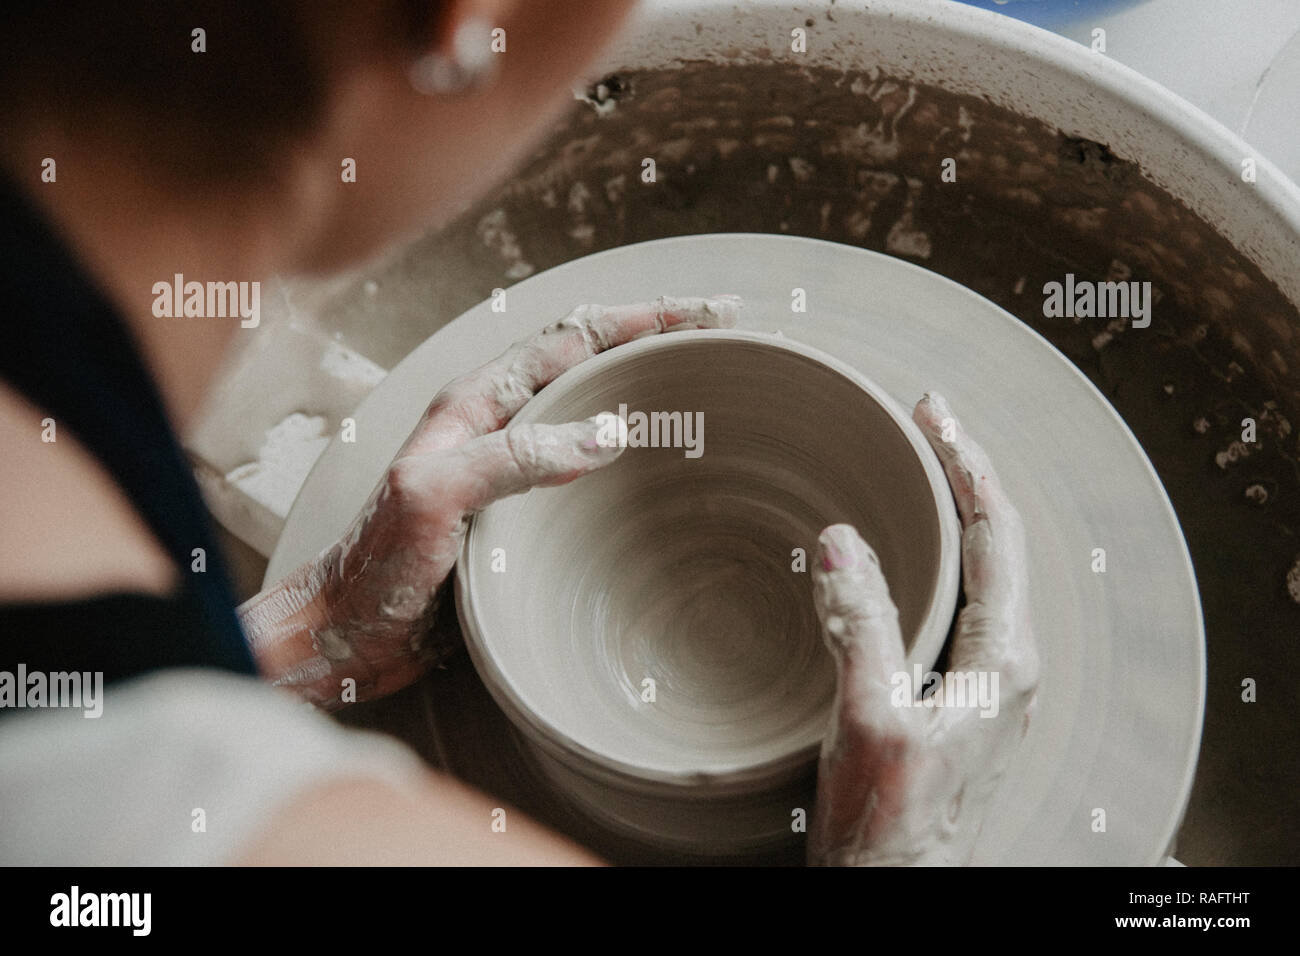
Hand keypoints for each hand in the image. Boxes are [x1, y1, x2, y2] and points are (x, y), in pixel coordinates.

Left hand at [242, 294, 742, 706]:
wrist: (344, 634)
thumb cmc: (373, 567)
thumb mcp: (433, 498)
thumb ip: (511, 457)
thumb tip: (605, 433)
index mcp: (476, 403)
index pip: (573, 340)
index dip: (642, 320)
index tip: (706, 315)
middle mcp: (497, 425)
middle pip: (590, 364)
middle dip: (655, 342)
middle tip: (721, 338)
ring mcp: (510, 469)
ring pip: (591, 413)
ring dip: (645, 394)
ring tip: (702, 391)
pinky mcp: (518, 514)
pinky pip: (586, 471)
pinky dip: (629, 458)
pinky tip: (655, 475)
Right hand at [807, 392, 1037, 865]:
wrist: (895, 887)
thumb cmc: (892, 825)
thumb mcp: (871, 721)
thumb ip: (861, 628)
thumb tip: (841, 540)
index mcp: (1002, 661)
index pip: (996, 533)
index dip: (966, 464)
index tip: (932, 412)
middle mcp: (1006, 664)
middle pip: (996, 542)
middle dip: (962, 473)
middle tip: (925, 420)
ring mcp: (984, 681)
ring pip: (978, 570)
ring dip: (950, 511)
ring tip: (918, 465)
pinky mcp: (957, 696)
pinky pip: (954, 602)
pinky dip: (933, 555)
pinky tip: (901, 549)